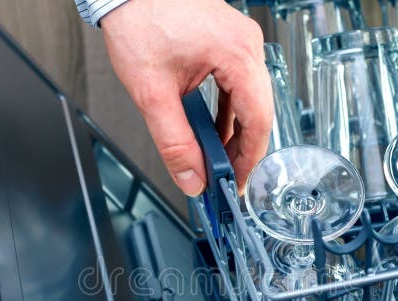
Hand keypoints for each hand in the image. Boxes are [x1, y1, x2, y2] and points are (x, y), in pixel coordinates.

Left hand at [101, 0, 272, 195]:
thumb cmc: (138, 20)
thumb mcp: (153, 93)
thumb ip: (174, 142)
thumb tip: (191, 177)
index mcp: (238, 54)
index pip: (258, 121)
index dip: (248, 159)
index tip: (236, 183)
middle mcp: (246, 45)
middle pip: (258, 112)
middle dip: (241, 149)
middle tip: (224, 176)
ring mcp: (239, 41)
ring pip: (248, 99)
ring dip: (232, 131)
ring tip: (215, 157)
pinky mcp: (227, 41)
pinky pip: (237, 84)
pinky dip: (226, 110)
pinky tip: (211, 128)